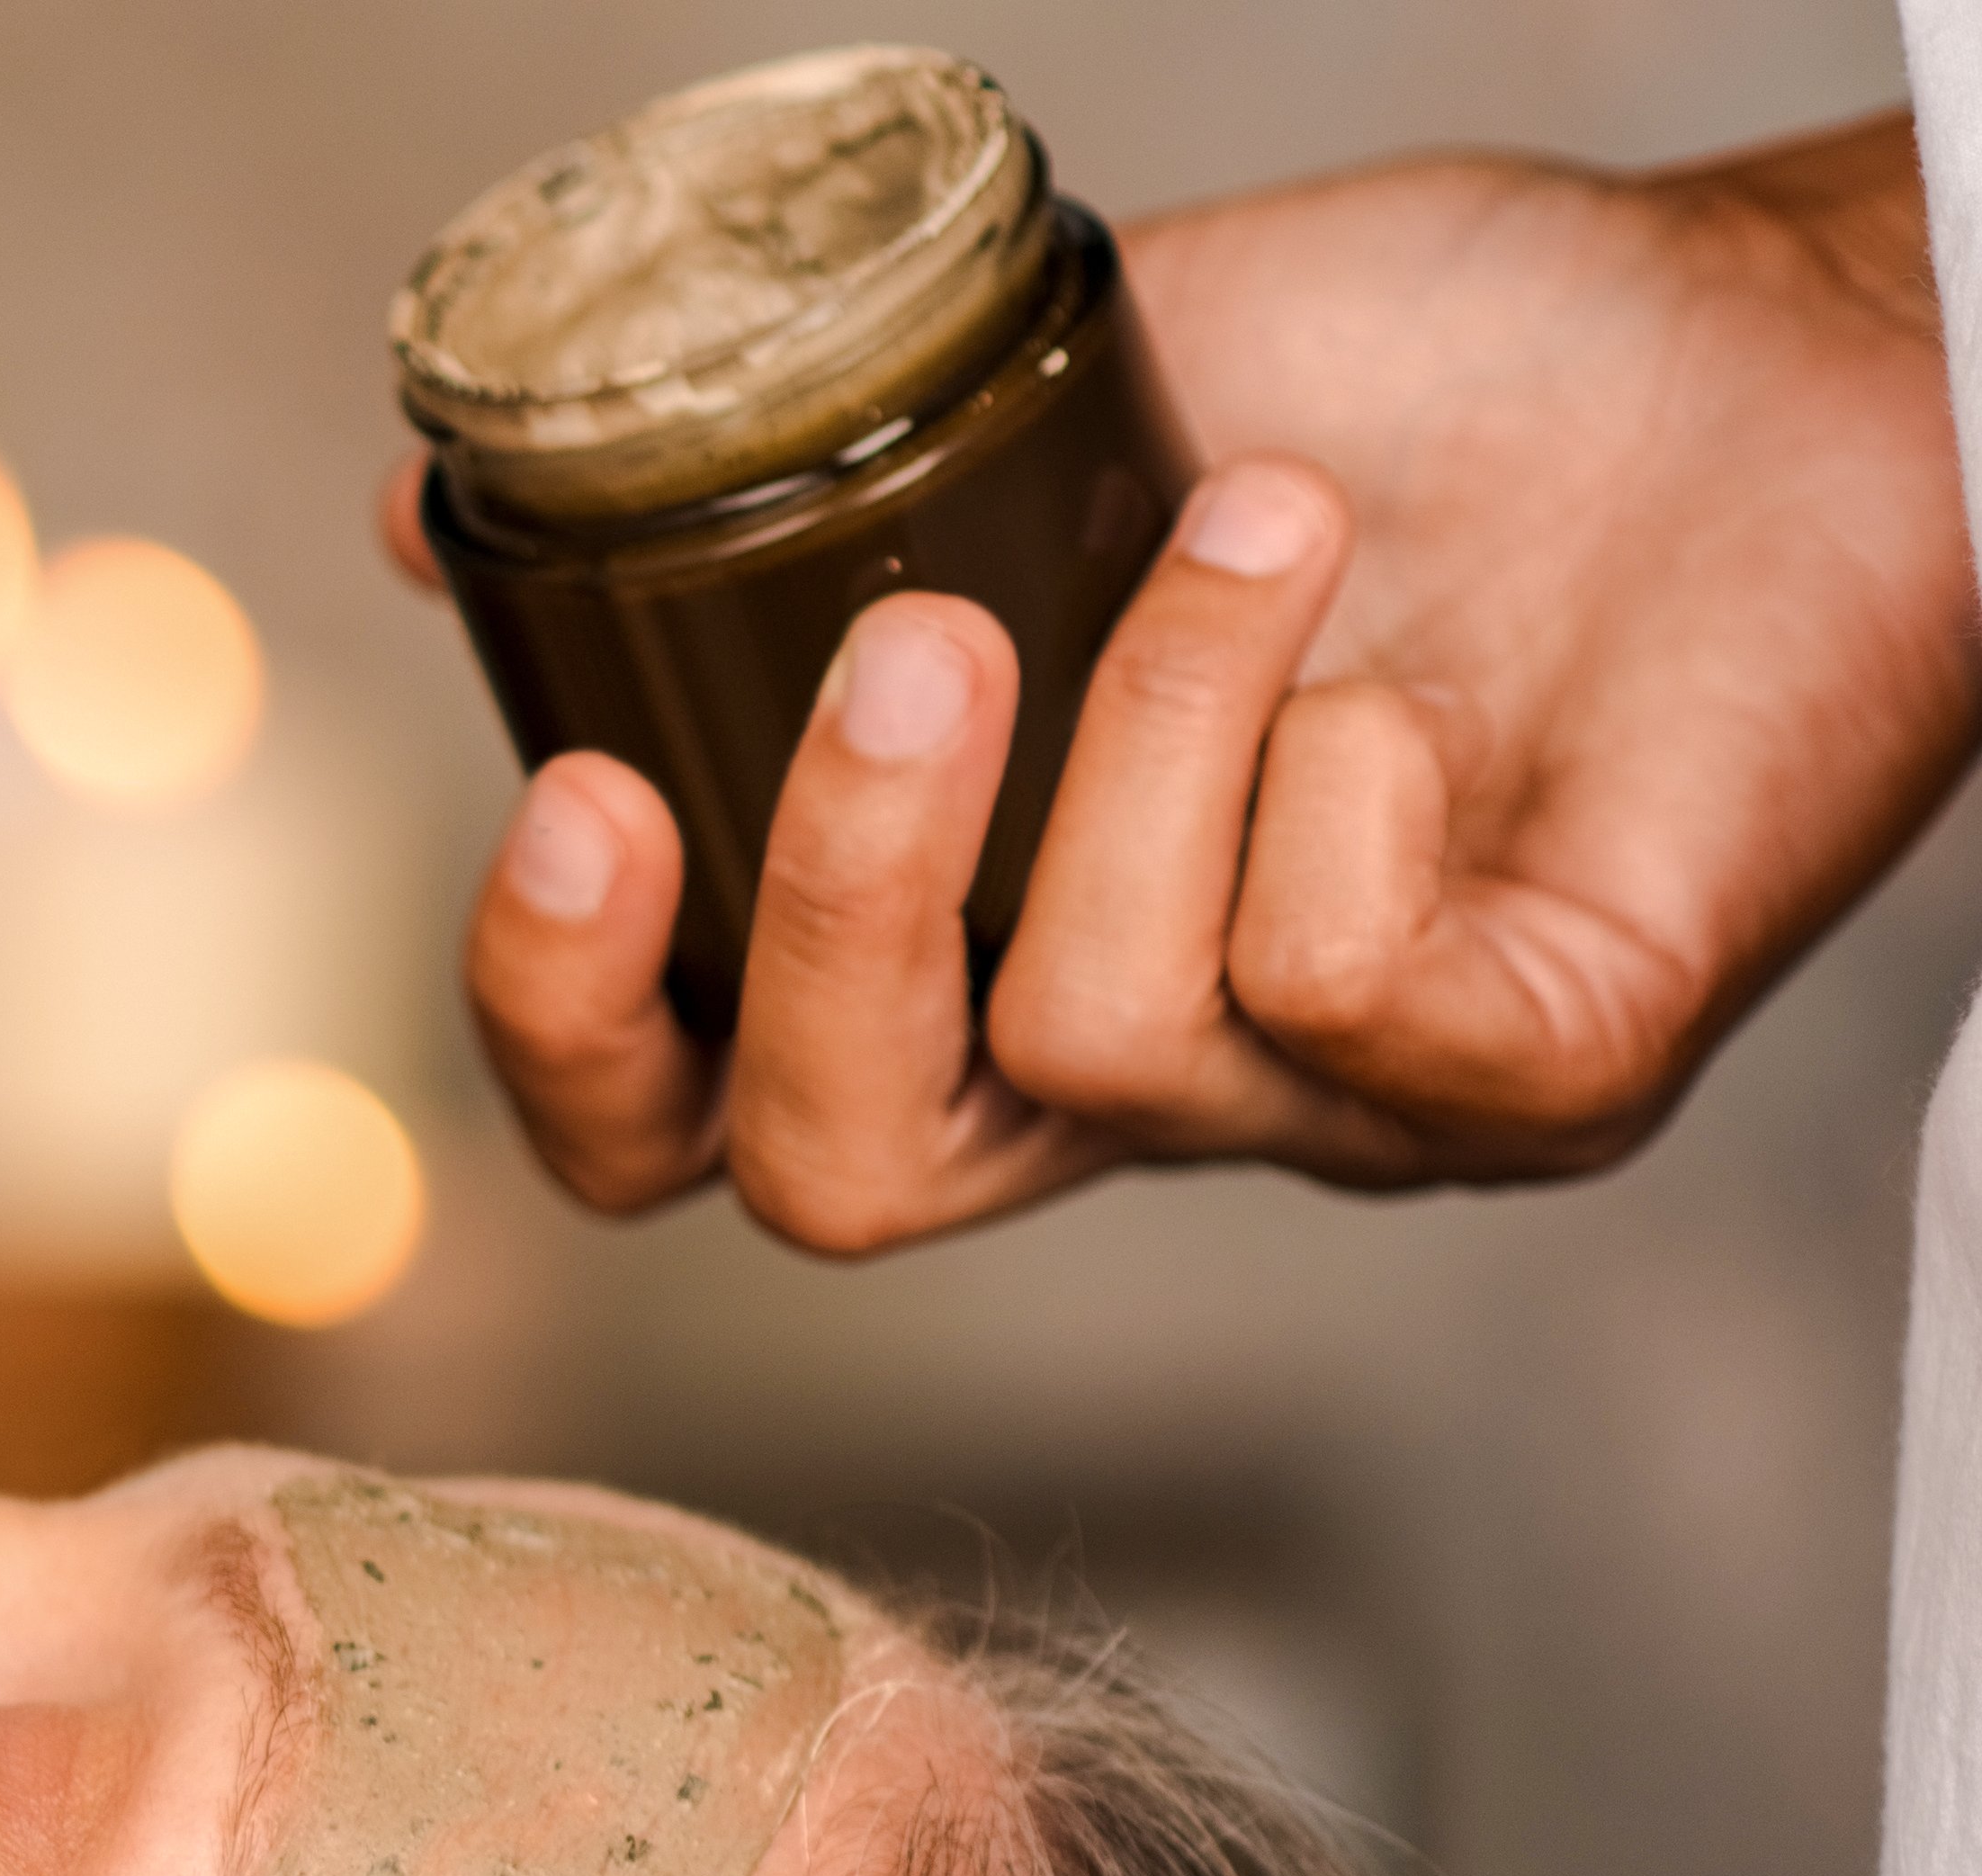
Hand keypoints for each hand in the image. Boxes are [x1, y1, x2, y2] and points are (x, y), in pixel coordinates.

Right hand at [427, 116, 1977, 1251]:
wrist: (1799, 343)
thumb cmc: (1452, 381)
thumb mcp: (1049, 402)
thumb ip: (785, 478)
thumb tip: (428, 517)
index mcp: (966, 946)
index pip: (676, 1118)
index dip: (569, 1022)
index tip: (579, 801)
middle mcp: (1124, 1074)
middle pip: (835, 1181)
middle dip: (826, 913)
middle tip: (909, 661)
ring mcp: (1326, 1105)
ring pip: (1087, 1034)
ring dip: (1155, 724)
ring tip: (1276, 518)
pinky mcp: (1534, 1080)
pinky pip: (1337, 995)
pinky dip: (1345, 785)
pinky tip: (1421, 671)